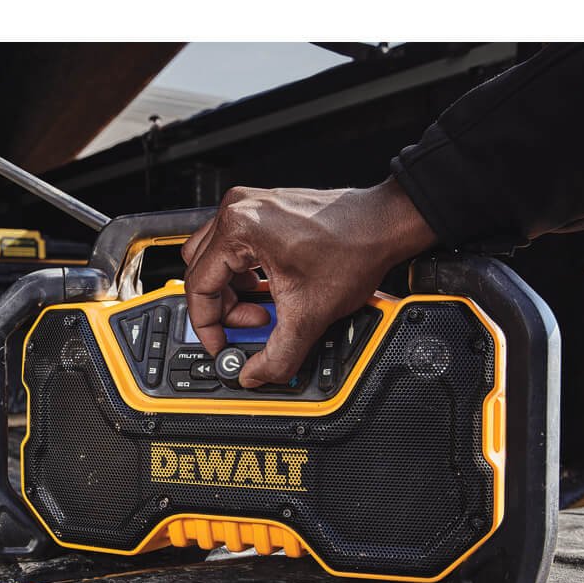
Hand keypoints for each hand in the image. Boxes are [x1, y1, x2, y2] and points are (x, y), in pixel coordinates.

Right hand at [181, 178, 436, 387]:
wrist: (385, 225)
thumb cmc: (355, 249)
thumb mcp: (309, 315)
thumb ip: (276, 355)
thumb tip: (254, 375)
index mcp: (238, 230)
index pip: (198, 286)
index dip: (207, 325)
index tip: (220, 344)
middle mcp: (237, 211)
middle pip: (200, 271)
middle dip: (223, 308)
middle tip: (251, 326)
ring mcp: (248, 207)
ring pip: (212, 258)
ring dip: (230, 291)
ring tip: (263, 308)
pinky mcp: (261, 211)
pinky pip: (233, 247)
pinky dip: (242, 273)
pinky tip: (268, 289)